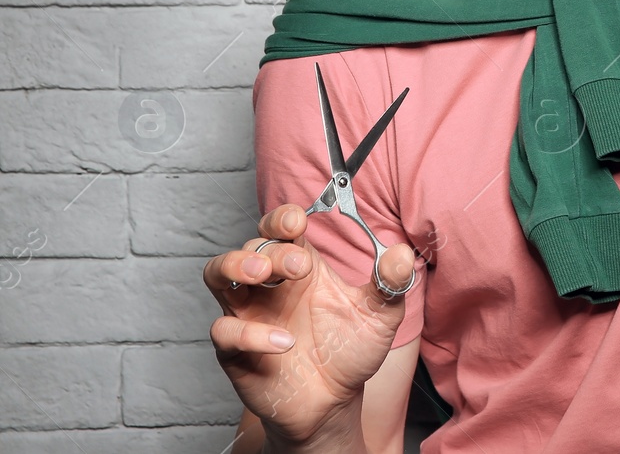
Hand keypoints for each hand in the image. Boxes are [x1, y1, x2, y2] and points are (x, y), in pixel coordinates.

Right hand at [205, 204, 417, 445]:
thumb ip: (390, 284)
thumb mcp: (380, 316)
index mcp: (302, 267)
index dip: (283, 218)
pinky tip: (283, 342)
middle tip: (299, 266)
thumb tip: (402, 252)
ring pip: (217, 274)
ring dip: (234, 265)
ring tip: (261, 273)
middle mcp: (270, 285)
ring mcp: (249, 315)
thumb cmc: (350, 351)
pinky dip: (249, 333)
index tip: (297, 222)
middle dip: (272, 249)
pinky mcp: (235, 350)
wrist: (333, 402)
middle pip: (253, 247)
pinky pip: (224, 332)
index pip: (281, 228)